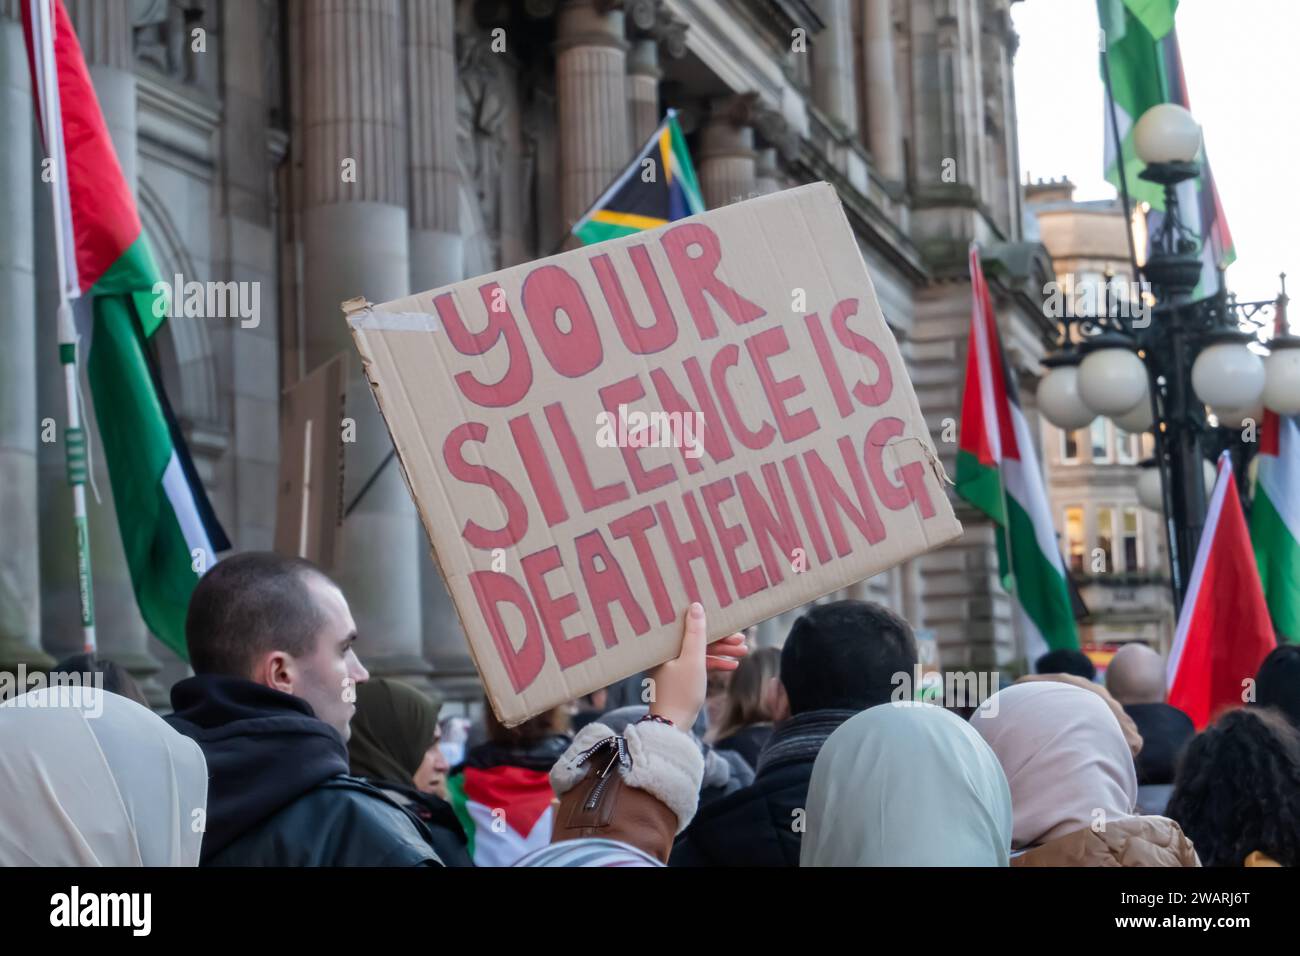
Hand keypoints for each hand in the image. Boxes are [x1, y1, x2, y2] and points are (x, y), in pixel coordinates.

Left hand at [646, 603, 747, 730]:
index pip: (687, 626)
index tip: (728, 622)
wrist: (672, 727)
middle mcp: (664, 653)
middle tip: (742, 639)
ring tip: (744, 652)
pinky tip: (732, 666)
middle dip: (720, 640)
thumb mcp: (693, 660)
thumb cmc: (681, 693)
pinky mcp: (678, 677)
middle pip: (695, 639)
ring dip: (721, 652)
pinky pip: (697, 665)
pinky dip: (713, 664)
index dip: (710, 624)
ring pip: (699, 652)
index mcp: (662, 645)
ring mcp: (671, 666)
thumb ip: (696, 633)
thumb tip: (695, 606)